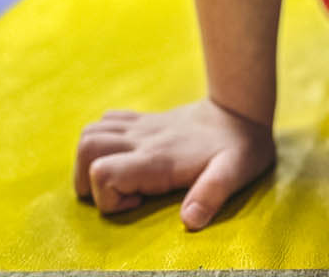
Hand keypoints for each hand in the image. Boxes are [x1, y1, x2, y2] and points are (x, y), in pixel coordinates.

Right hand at [74, 97, 275, 229]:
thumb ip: (212, 194)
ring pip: (91, 132)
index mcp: (157, 157)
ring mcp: (142, 127)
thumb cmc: (240, 146)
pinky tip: (126, 158)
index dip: (108, 197)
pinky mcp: (145, 121)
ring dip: (89, 160)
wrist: (242, 108)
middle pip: (87, 146)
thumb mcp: (235, 172)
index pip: (102, 171)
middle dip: (86, 179)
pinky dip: (102, 142)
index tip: (137, 203)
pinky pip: (107, 122)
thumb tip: (188, 221)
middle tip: (117, 194)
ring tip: (117, 179)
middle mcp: (143, 138)